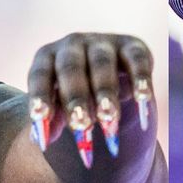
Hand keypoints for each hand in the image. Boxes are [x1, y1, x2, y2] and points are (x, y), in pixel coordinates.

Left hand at [27, 33, 154, 168]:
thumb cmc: (76, 96)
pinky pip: (137, 60)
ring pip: (102, 64)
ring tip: (108, 118)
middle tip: (81, 124)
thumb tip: (45, 139)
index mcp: (47, 57)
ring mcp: (103, 43)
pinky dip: (140, 79)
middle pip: (71, 68)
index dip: (40, 95)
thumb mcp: (59, 107)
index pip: (40, 75)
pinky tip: (142, 99)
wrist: (108, 78)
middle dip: (76, 97)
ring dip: (105, 92)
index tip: (41, 117)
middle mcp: (72, 44)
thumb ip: (52, 121)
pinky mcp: (132, 46)